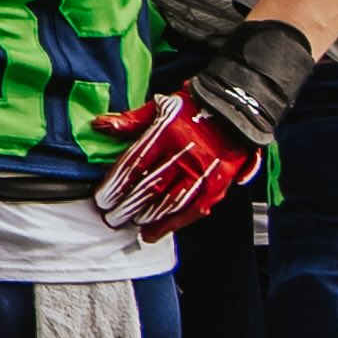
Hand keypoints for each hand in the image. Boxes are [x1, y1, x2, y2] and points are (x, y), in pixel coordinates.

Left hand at [94, 37, 302, 239]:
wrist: (238, 107)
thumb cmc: (193, 106)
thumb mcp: (160, 106)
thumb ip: (131, 120)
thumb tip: (100, 126)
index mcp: (167, 133)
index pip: (135, 165)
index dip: (116, 185)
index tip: (101, 199)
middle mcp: (186, 154)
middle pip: (151, 187)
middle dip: (129, 206)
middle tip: (111, 218)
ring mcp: (205, 171)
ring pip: (173, 203)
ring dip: (151, 219)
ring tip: (133, 227)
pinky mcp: (220, 183)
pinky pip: (195, 209)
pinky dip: (176, 223)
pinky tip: (159, 231)